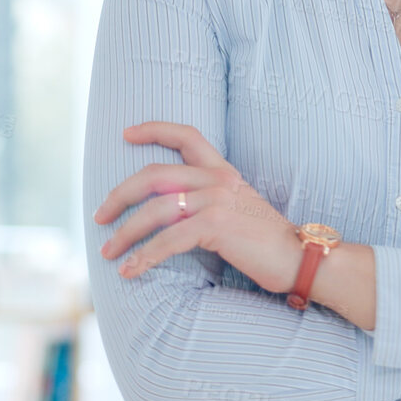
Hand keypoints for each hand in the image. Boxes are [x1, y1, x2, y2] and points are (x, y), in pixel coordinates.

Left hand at [93, 121, 304, 292]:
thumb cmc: (268, 243)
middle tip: (99, 215)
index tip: (126, 134)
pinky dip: (144, 258)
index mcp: (223, 172)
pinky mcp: (216, 226)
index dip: (154, 130)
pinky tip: (130, 271)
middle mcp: (218, 180)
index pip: (187, 136)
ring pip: (155, 211)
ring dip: (125, 233)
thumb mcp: (239, 209)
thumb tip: (172, 212)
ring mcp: (217, 201)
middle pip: (154, 176)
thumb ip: (210, 202)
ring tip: (108, 252)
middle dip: (120, 195)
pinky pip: (168, 241)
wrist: (301, 259)